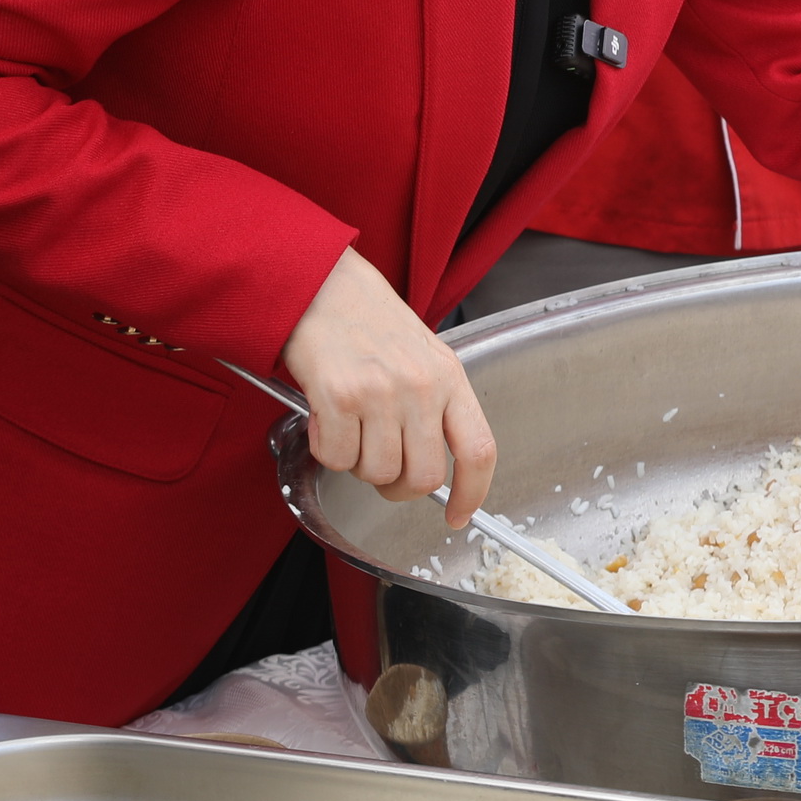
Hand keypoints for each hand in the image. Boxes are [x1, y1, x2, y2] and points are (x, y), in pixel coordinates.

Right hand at [280, 249, 495, 529]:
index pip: (479, 450)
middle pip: (423, 477)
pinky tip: (324, 417)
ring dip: (357, 464)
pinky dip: (326, 449)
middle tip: (376, 464)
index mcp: (450, 377)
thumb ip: (433, 405)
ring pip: (377, 473)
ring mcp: (382, 392)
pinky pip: (337, 458)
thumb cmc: (368, 321)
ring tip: (348, 427)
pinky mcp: (340, 397)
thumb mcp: (421, 355)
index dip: (473, 493)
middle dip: (396, 487)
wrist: (321, 284)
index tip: (458, 515)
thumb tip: (429, 468)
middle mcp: (422, 386)